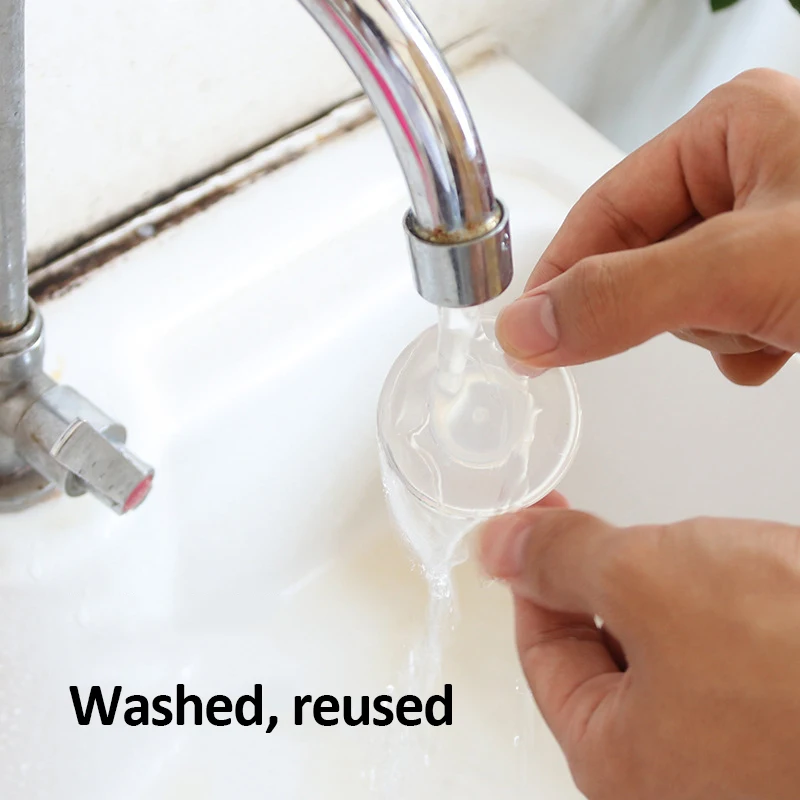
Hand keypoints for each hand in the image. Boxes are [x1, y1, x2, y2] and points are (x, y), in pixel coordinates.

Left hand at [479, 507, 799, 799]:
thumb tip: (497, 547)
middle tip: (604, 525)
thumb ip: (562, 558)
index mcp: (619, 763)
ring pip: (668, 653)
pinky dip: (721, 610)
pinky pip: (730, 659)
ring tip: (694, 553)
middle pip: (601, 656)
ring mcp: (738, 757)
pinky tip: (747, 580)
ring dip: (666, 591)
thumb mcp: (652, 582)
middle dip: (600, 580)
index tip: (533, 522)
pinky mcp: (782, 724)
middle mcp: (677, 777)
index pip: (540, 654)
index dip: (531, 574)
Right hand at [496, 68, 799, 385]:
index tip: (530, 332)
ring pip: (683, 299)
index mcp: (729, 127)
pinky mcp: (786, 280)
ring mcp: (768, 229)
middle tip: (716, 311)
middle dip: (670, 305)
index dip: (563, 275)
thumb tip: (529, 327)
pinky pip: (725, 323)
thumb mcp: (739, 266)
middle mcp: (747, 169)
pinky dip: (744, 344)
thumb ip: (623, 297)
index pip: (604, 209)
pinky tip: (784, 336)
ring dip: (718, 328)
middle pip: (641, 260)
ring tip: (773, 317)